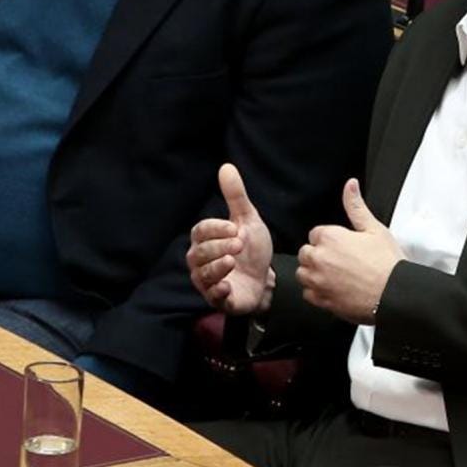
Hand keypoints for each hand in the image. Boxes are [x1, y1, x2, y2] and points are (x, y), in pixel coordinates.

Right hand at [186, 164, 273, 314]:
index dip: (216, 229)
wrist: (266, 278)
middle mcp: (201, 261)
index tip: (235, 228)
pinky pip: (211, 296)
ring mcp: (207, 282)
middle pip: (199, 253)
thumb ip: (236, 196)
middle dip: (219, 247)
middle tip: (239, 244)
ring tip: (233, 261)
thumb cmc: (252, 248)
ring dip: (217, 267)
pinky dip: (218, 291)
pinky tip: (228, 285)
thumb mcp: (248, 220)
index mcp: (205, 240)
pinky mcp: (218, 299)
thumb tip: (226, 166)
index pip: (200, 231)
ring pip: (202, 274)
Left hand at [296, 179, 402, 323]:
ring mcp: (318, 281)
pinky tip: (334, 288)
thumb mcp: (374, 228)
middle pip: (306, 253)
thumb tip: (350, 185)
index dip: (330, 239)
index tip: (342, 245)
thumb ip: (356, 206)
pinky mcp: (321, 300)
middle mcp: (319, 258)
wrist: (393, 293)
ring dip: (314, 272)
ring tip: (336, 274)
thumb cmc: (387, 263)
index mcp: (330, 238)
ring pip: (303, 273)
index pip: (316, 233)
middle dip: (319, 254)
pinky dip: (317, 291)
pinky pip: (308, 293)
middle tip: (341, 260)